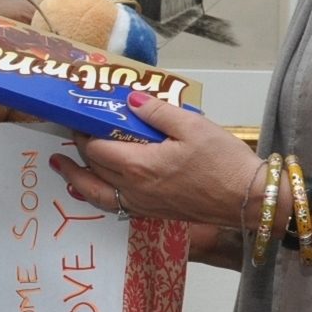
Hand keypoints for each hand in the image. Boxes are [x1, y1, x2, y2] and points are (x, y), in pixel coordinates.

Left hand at [49, 91, 264, 228]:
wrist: (250, 200)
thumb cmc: (225, 163)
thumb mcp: (193, 125)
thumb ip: (157, 111)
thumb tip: (130, 99)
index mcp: (140, 166)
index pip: (96, 148)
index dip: (83, 132)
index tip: (77, 118)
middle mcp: (135, 189)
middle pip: (92, 170)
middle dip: (76, 152)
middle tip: (68, 136)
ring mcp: (143, 205)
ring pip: (97, 195)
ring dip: (77, 180)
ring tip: (62, 169)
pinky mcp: (155, 213)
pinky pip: (115, 205)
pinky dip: (98, 195)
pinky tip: (97, 187)